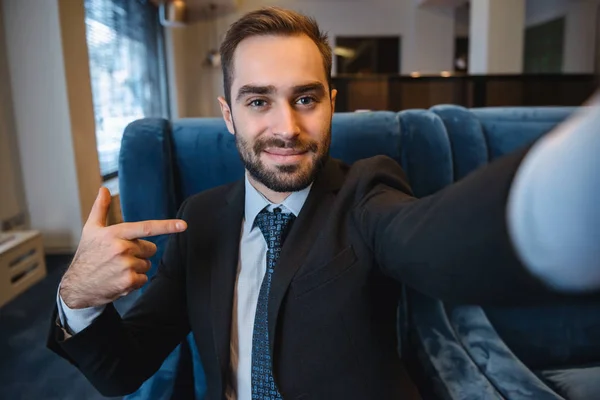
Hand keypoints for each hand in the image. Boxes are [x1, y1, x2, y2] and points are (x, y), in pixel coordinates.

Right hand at [60, 187, 186, 308]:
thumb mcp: (91, 230)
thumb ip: (100, 208)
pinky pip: (144, 279)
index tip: (183, 225)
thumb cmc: (86, 255)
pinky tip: (119, 280)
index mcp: (115, 233)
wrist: (76, 286)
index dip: (167, 226)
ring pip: (147, 264)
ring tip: (117, 269)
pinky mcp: (128, 282)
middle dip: (140, 252)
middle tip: (120, 257)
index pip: (146, 227)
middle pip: (150, 248)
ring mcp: (125, 266)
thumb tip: (104, 189)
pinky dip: (135, 281)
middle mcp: (121, 248)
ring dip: (136, 268)